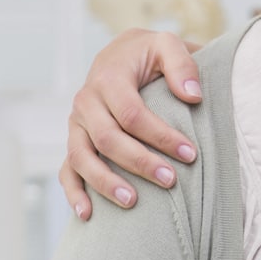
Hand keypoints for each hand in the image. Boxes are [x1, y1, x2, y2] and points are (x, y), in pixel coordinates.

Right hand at [60, 29, 203, 218]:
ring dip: (105, 182)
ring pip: (81, 157)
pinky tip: (87, 215)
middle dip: (139, 162)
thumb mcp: (167, 45)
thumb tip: (193, 96)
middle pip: (107, 139)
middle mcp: (86, 102)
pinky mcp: (75, 140)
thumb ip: (182, 64)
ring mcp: (76, 124)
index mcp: (108, 78)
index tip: (190, 154)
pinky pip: (66, 169)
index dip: (161, 136)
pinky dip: (73, 193)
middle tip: (170, 180)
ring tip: (132, 202)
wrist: (120, 54)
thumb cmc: (149, 55)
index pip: (132, 114)